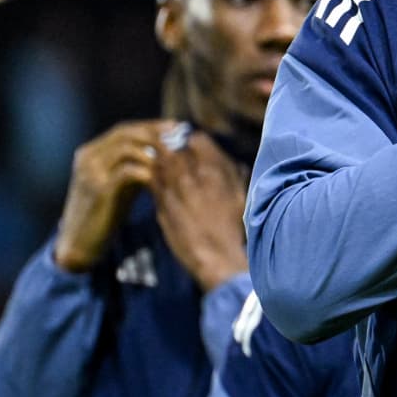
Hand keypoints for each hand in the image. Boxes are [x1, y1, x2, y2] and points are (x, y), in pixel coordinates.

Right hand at [53, 121, 175, 272]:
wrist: (80, 242)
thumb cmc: (105, 212)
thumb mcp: (120, 183)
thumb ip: (135, 165)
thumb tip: (166, 150)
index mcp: (91, 152)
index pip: (125, 129)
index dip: (151, 126)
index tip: (176, 127)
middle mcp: (88, 157)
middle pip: (126, 133)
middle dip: (155, 133)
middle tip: (180, 137)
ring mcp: (91, 172)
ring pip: (126, 148)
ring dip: (154, 150)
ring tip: (175, 156)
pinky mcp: (98, 190)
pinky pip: (126, 171)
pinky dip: (147, 170)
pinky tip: (164, 175)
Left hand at [153, 132, 248, 291]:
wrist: (219, 258)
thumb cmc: (237, 227)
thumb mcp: (243, 194)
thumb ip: (233, 172)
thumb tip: (226, 161)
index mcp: (213, 168)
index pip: (197, 138)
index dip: (195, 142)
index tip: (194, 147)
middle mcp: (190, 174)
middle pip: (173, 147)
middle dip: (173, 148)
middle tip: (174, 151)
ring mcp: (172, 190)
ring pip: (159, 163)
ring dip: (161, 162)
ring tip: (165, 166)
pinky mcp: (161, 206)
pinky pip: (152, 183)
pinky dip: (155, 179)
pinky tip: (161, 184)